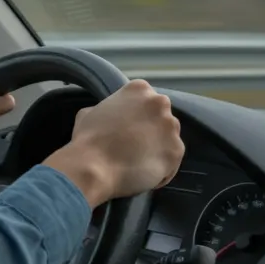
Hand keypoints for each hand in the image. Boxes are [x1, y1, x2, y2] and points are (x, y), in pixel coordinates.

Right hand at [43, 79, 183, 207]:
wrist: (93, 168)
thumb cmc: (87, 140)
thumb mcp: (89, 113)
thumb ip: (106, 109)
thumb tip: (109, 115)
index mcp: (139, 89)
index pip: (146, 102)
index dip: (137, 118)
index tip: (127, 130)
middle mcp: (160, 102)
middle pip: (161, 118)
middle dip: (151, 132)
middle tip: (133, 147)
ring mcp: (171, 127)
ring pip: (168, 140)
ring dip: (157, 150)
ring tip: (136, 164)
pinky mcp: (177, 151)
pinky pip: (171, 162)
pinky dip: (160, 170)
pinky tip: (141, 174)